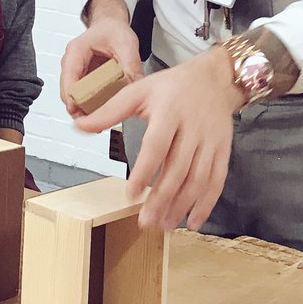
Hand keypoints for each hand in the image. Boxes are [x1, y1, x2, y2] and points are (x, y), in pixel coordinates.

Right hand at [60, 0, 141, 117]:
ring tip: (100, 121)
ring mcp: (75, 72)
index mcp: (76, 51)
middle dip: (79, 109)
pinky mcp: (82, 79)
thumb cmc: (113, 29)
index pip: (69, 79)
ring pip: (73, 97)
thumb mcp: (126, 44)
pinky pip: (82, 96)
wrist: (110, 24)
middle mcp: (71, 62)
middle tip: (95, 122)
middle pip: (68, 93)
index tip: (81, 112)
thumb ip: (131, 65)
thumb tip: (136, 86)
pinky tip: (102, 112)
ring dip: (84, 110)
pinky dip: (90, 105)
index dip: (73, 99)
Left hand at [74, 45, 243, 229]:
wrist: (214, 79)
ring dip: (182, 205)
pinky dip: (206, 203)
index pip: (157, 145)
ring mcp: (210, 141)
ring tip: (164, 224)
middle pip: (178, 168)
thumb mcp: (139, 91)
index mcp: (169, 111)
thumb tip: (79, 125)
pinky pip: (216, 180)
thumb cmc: (172, 87)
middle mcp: (192, 127)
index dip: (145, 171)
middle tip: (145, 220)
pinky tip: (192, 220)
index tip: (131, 193)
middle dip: (162, 198)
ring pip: (198, 178)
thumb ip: (109, 111)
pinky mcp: (223, 150)